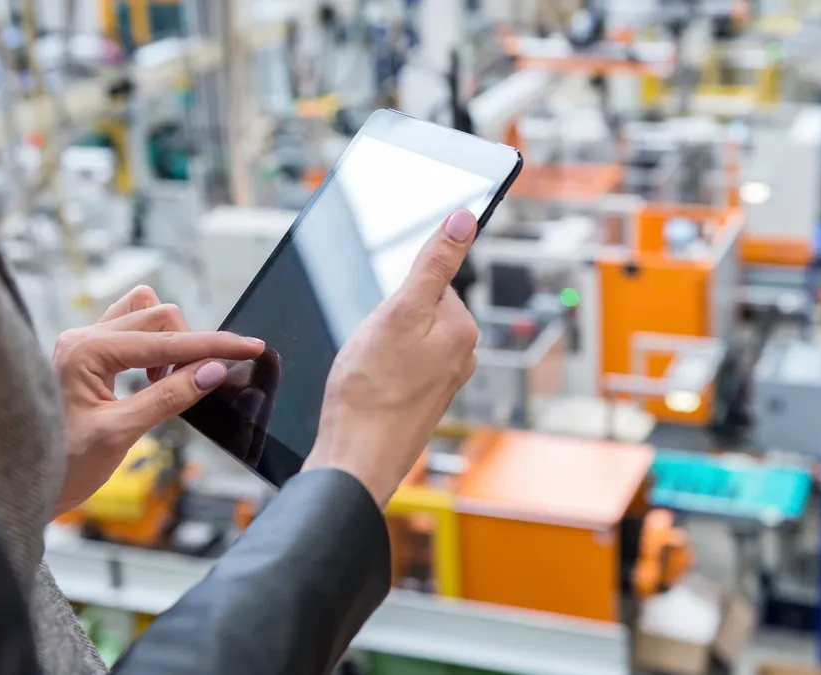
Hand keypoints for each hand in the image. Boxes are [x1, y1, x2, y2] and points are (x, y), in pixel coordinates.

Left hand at [51, 286, 264, 516]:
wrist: (21, 485)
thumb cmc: (61, 465)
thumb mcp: (120, 434)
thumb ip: (169, 397)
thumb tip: (213, 370)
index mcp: (86, 351)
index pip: (166, 340)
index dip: (214, 345)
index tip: (251, 346)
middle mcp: (82, 337)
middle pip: (158, 316)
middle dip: (191, 345)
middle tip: (201, 383)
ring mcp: (83, 344)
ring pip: (145, 314)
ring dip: (170, 341)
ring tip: (169, 382)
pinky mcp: (88, 356)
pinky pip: (132, 330)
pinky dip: (155, 347)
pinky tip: (155, 379)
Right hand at [303, 210, 479, 506]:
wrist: (355, 460)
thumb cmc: (369, 391)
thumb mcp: (398, 312)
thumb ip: (434, 264)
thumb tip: (465, 219)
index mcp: (464, 329)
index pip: (430, 282)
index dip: (396, 295)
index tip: (382, 322)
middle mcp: (463, 355)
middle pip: (418, 310)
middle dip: (388, 320)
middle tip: (371, 348)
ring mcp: (444, 381)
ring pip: (405, 339)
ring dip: (381, 347)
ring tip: (368, 372)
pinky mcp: (424, 401)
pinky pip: (399, 367)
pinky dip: (380, 371)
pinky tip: (369, 388)